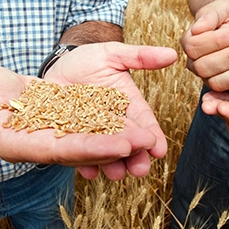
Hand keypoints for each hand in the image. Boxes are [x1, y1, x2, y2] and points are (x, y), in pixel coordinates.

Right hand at [0, 44, 176, 180]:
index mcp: (15, 144)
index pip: (56, 150)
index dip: (88, 148)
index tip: (119, 145)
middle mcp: (38, 146)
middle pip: (81, 149)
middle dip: (114, 148)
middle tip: (148, 144)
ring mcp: (51, 136)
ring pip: (91, 140)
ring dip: (119, 141)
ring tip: (151, 138)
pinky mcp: (60, 124)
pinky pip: (89, 126)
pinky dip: (111, 126)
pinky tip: (136, 123)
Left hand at [43, 42, 177, 178]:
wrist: (55, 66)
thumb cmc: (87, 59)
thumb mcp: (112, 54)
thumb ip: (140, 57)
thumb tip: (173, 54)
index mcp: (129, 105)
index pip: (143, 122)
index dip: (152, 136)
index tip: (159, 149)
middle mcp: (113, 123)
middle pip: (127, 142)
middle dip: (135, 157)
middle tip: (141, 169)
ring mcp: (92, 133)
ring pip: (105, 152)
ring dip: (112, 165)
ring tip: (116, 174)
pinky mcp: (71, 139)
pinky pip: (78, 153)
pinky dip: (83, 164)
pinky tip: (89, 172)